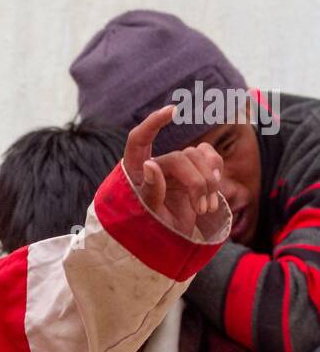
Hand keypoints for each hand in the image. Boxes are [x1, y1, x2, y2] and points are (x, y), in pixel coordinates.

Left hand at [123, 105, 224, 237]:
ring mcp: (176, 166)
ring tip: (206, 208)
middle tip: (201, 209)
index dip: (153, 123)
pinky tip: (215, 193)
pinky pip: (210, 157)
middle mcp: (156, 163)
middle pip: (182, 157)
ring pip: (199, 156)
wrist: (171, 240)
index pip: (139, 139)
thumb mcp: (148, 215)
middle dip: (197, 183)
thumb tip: (151, 164)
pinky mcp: (194, 170)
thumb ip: (149, 192)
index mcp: (135, 171)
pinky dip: (217, 173)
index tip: (173, 110)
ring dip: (209, 182)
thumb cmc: (152, 228)